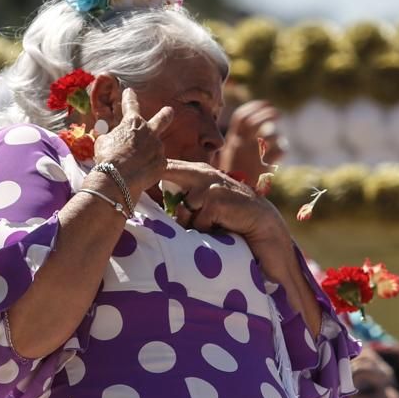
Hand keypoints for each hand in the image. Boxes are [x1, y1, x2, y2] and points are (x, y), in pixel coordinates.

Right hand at [92, 88, 174, 193]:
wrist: (116, 179)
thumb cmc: (107, 158)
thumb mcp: (103, 141)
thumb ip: (110, 135)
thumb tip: (108, 134)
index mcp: (132, 122)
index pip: (131, 105)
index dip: (129, 97)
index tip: (129, 91)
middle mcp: (149, 132)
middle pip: (163, 118)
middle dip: (166, 114)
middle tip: (169, 111)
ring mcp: (158, 148)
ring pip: (156, 147)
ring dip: (149, 152)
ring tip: (138, 163)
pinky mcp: (162, 163)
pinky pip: (156, 164)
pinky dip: (149, 167)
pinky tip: (141, 173)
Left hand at [161, 160, 284, 239]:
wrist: (262, 223)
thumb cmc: (230, 216)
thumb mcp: (205, 202)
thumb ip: (184, 198)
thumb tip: (151, 204)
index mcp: (197, 171)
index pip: (167, 166)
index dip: (150, 170)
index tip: (135, 173)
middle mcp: (202, 173)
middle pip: (167, 175)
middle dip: (163, 190)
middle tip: (178, 205)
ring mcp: (210, 185)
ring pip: (182, 211)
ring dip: (192, 224)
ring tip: (211, 224)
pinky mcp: (215, 200)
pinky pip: (197, 223)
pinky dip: (206, 231)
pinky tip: (222, 226)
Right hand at [217, 99, 284, 183]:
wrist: (232, 199)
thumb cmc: (232, 177)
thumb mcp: (227, 157)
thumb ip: (234, 142)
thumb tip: (244, 128)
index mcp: (232, 141)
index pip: (241, 117)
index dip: (254, 107)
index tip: (266, 103)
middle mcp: (241, 146)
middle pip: (255, 121)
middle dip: (268, 113)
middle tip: (278, 113)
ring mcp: (252, 156)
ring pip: (269, 135)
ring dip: (277, 135)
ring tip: (279, 140)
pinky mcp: (263, 167)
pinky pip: (279, 151)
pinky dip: (283, 149)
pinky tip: (282, 151)